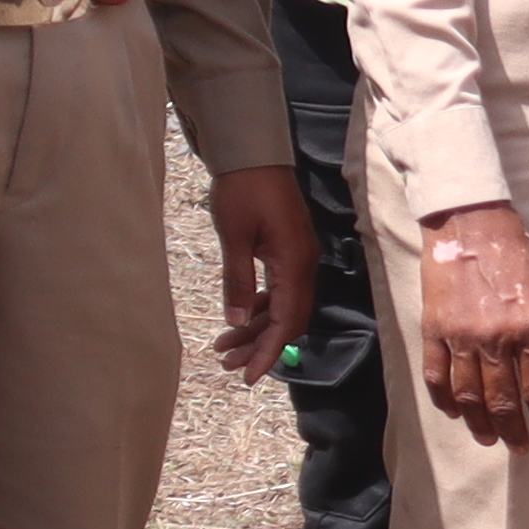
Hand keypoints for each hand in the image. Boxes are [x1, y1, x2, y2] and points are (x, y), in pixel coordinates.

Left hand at [202, 164, 313, 385]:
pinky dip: (261, 307)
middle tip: (227, 363)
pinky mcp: (288, 250)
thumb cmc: (242, 190)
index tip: (248, 375)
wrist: (254, 152)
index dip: (269, 351)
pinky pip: (280, 289)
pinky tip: (240, 316)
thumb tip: (237, 320)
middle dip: (260, 345)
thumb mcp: (234, 236)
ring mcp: (298, 257)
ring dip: (257, 327)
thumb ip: (237, 280)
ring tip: (224, 345)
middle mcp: (303, 265)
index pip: (287, 320)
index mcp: (294, 264)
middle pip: (289, 319)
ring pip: (283, 306)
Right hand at [416, 205, 528, 449]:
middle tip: (521, 449)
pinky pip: (437, 375)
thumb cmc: (518, 256)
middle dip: (514, 431)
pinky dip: (445, 400)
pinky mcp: (433, 329)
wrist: (470, 223)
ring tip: (490, 440)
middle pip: (503, 400)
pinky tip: (456, 414)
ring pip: (468, 395)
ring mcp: (460, 335)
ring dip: (480, 424)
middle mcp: (495, 337)